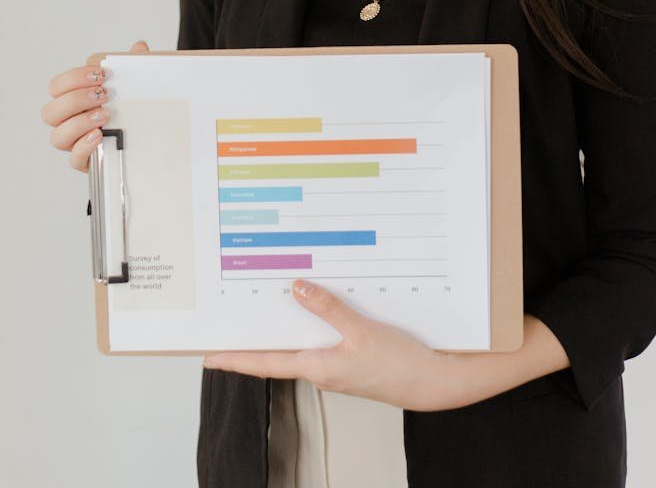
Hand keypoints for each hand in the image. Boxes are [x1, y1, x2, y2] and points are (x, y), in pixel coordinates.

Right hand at [41, 40, 149, 171]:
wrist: (146, 142)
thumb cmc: (131, 112)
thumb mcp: (134, 87)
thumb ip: (135, 66)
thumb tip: (139, 47)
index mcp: (74, 101)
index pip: (57, 87)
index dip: (73, 78)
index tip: (100, 74)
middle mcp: (69, 122)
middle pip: (50, 112)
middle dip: (75, 100)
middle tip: (102, 94)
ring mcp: (75, 144)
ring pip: (57, 136)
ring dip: (79, 123)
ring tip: (105, 115)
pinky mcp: (87, 162)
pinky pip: (74, 159)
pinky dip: (84, 146)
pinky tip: (100, 136)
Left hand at [203, 279, 456, 410]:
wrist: (431, 382)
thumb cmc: (398, 364)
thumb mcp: (361, 331)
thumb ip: (328, 309)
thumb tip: (297, 288)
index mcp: (317, 367)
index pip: (265, 362)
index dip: (235, 358)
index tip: (208, 355)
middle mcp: (321, 370)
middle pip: (277, 353)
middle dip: (251, 341)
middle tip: (226, 326)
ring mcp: (335, 366)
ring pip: (299, 345)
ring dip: (281, 331)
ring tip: (259, 313)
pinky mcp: (350, 359)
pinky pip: (320, 342)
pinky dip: (308, 326)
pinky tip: (309, 310)